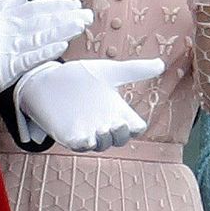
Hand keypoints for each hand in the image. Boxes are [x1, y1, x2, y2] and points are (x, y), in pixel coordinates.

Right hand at [0, 0, 91, 108]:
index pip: (35, 8)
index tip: (75, 4)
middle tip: (87, 14)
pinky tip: (62, 46)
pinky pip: (30, 58)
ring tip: (80, 26)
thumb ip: (9, 1)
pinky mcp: (6, 68)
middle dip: (67, 17)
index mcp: (3, 16)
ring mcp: (7, 49)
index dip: (57, 5)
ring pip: (39, 37)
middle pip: (42, 21)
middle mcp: (6, 30)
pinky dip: (46, 51)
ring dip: (62, 31)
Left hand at [12, 57, 164, 149]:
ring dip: (104, 140)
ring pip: (101, 145)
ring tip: (102, 130)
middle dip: (120, 135)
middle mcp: (104, 124)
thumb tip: (162, 64)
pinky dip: (84, 145)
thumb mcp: (108, 71)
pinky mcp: (68, 135)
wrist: (48, 79)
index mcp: (116, 110)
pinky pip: (79, 146)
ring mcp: (87, 131)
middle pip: (119, 139)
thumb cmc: (80, 77)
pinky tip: (86, 138)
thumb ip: (134, 70)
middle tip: (117, 124)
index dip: (136, 127)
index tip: (134, 122)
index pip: (133, 127)